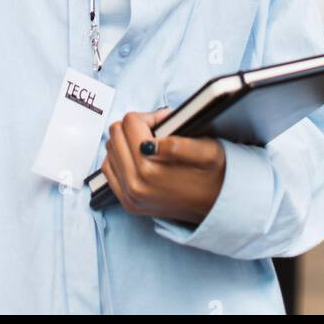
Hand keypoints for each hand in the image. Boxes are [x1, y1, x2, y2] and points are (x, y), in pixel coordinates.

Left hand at [101, 107, 226, 225]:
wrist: (215, 206)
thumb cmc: (212, 174)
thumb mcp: (207, 151)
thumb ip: (179, 142)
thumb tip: (152, 140)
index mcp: (151, 169)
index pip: (131, 122)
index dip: (150, 116)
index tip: (164, 122)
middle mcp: (135, 184)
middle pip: (116, 133)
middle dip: (135, 126)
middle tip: (156, 132)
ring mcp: (130, 196)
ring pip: (109, 149)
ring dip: (125, 141)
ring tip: (147, 144)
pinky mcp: (127, 203)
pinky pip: (108, 169)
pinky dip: (119, 157)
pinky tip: (136, 157)